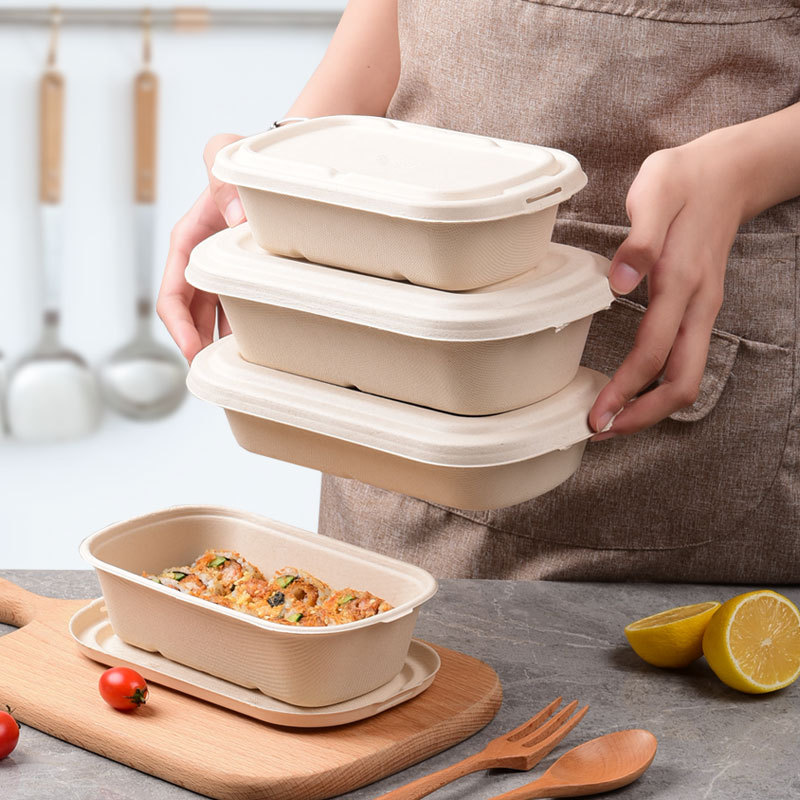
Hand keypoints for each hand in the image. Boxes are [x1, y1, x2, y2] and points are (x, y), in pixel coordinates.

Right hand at [157, 134, 244, 362]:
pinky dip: (245, 331)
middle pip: (191, 318)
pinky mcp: (244, 275)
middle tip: (216, 379)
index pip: (172, 295)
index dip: (179, 327)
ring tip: (239, 374)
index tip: (192, 351)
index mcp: (187, 242)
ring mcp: (221, 271)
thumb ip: (222, 181)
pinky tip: (260, 352)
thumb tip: (234, 220)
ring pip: (216, 319)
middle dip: (198, 348)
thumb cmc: (239, 157)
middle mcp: (200, 262)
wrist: (266, 160)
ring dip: (222, 346)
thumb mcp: (223, 155)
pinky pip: (240, 309)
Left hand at [589, 135, 746, 439]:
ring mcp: (702, 309)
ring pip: (686, 376)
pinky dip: (657, 385)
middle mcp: (698, 304)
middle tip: (599, 431)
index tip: (597, 415)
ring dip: (650, 406)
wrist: (729, 172)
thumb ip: (638, 241)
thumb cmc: (684, 181)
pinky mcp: (698, 308)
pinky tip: (632, 389)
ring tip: (612, 420)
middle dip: (641, 415)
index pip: (653, 352)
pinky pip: (683, 360)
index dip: (625, 391)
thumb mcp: (656, 193)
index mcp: (682, 280)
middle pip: (680, 382)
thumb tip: (618, 284)